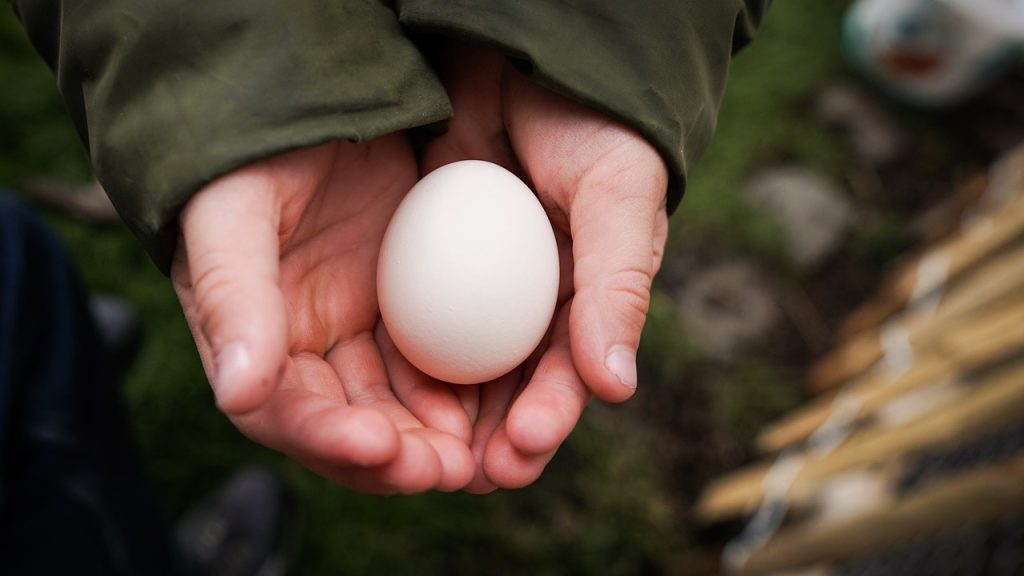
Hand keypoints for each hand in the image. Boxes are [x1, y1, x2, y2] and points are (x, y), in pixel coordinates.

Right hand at [171, 136, 474, 492]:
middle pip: (349, 425)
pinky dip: (462, 389)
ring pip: (398, 403)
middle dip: (396, 456)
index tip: (380, 447)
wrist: (301, 100)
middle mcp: (305, 351)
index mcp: (250, 343)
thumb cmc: (247, 157)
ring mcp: (357, 331)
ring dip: (435, 436)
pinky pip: (437, 359)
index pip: (283, 412)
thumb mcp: (230, 215)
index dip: (327, 440)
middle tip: (447, 469)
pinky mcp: (404, 308)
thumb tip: (239, 392)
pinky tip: (497, 403)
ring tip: (478, 456)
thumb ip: (232, 298)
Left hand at [406, 44, 669, 491]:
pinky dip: (404, 359)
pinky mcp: (426, 265)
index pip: (570, 372)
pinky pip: (414, 321)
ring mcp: (477, 287)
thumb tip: (619, 387)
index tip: (521, 448)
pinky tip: (382, 391)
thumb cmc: (591, 123)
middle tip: (467, 474)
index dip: (548, 414)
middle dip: (491, 436)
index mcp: (588, 298)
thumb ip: (618, 285)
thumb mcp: (616, 195)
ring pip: (460, 367)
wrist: (521, 55)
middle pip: (511, 387)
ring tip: (419, 455)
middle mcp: (533, 304)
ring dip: (443, 415)